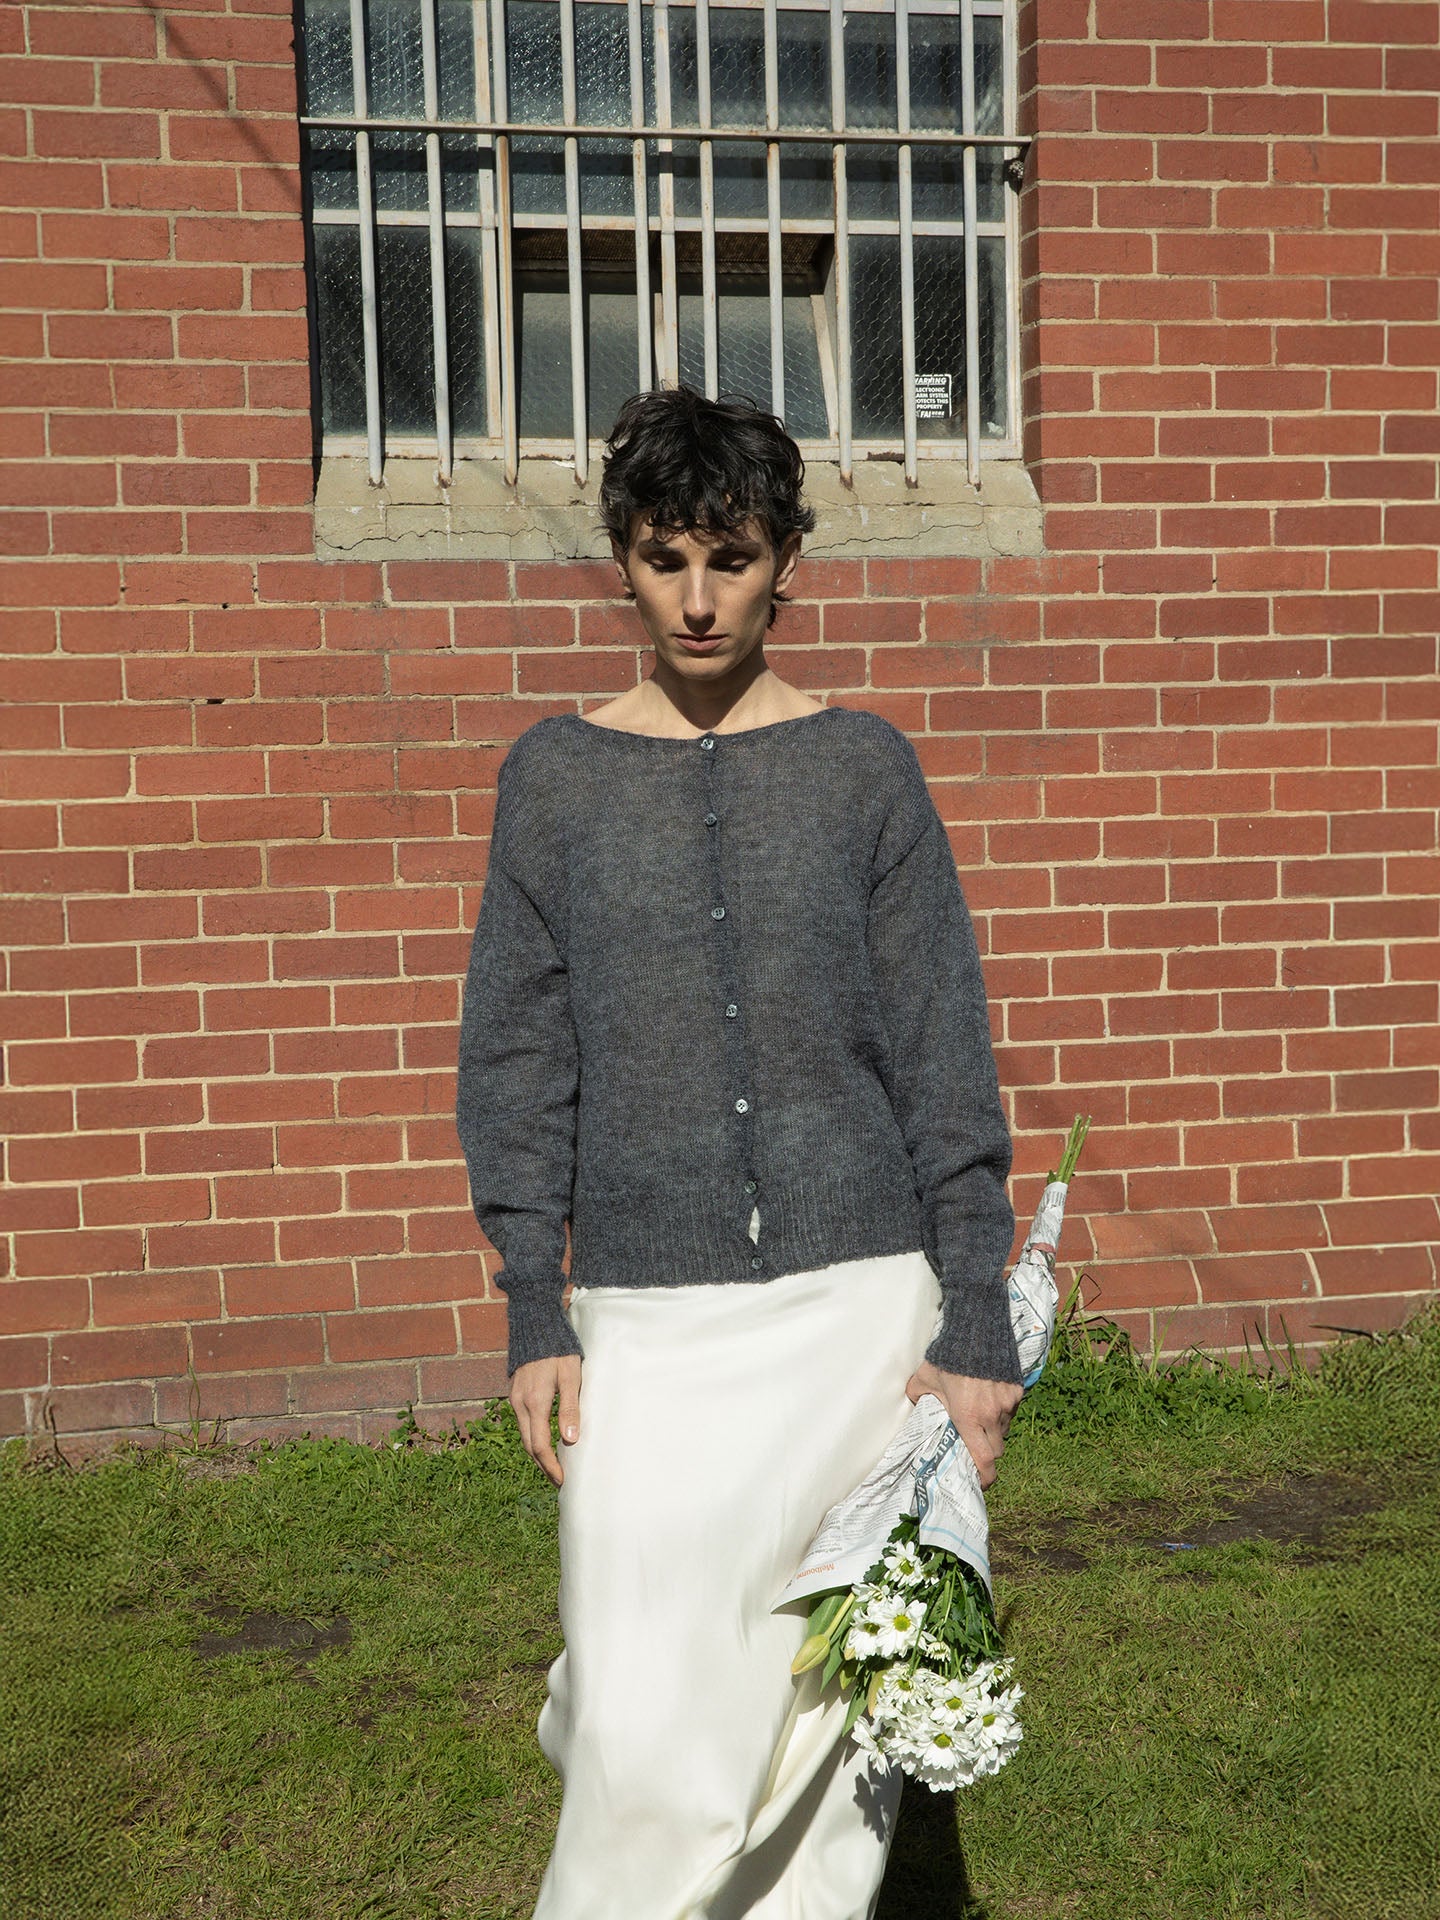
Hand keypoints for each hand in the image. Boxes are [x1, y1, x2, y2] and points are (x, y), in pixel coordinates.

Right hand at [509, 1354, 582, 1486]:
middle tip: (558, 1481)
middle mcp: (520, 1404)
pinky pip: (522, 1423)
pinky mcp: (515, 1394)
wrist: (536, 1326)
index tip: (562, 1480)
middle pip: (529, 1445)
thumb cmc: (559, 1351)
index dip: (550, 1466)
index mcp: (534, 1403)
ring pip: (524, 1435)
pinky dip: (532, 1438)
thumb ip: (570, 1408)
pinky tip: (544, 1441)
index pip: (539, 1446)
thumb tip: (570, 1439)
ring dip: (537, 1453)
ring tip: (553, 1466)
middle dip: (543, 1465)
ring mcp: (515, 1399)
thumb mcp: (570, 1377)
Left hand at [904, 1361, 1022, 1490]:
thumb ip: (917, 1396)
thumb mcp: (924, 1379)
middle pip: (997, 1450)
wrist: (976, 1330)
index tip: (980, 1483)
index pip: (983, 1460)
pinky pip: (1012, 1410)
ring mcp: (1007, 1403)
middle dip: (988, 1453)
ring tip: (980, 1418)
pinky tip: (990, 1398)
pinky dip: (1002, 1411)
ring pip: (1005, 1430)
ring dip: (995, 1432)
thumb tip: (913, 1405)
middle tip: (976, 1446)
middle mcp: (991, 1415)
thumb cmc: (947, 1358)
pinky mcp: (1017, 1390)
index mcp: (968, 1418)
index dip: (984, 1477)